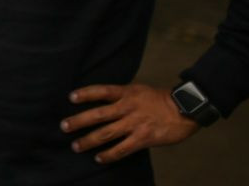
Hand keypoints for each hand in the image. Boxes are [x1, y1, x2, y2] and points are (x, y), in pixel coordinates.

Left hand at [61, 83, 198, 163]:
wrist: (185, 109)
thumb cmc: (160, 99)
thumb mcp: (138, 90)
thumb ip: (121, 95)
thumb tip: (103, 100)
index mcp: (126, 93)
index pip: (101, 91)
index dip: (85, 94)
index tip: (70, 98)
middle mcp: (127, 107)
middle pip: (98, 114)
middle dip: (79, 121)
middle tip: (64, 126)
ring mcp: (135, 124)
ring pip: (107, 133)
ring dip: (89, 140)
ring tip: (75, 146)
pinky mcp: (143, 138)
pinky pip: (122, 149)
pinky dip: (109, 155)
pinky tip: (98, 158)